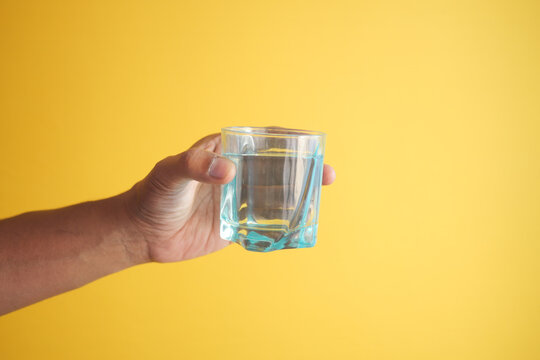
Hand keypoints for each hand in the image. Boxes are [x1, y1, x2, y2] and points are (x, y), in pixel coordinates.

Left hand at [124, 133, 335, 262]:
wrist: (142, 233)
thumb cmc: (152, 196)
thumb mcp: (169, 173)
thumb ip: (194, 165)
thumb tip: (228, 171)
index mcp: (223, 152)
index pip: (261, 140)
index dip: (288, 140)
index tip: (312, 143)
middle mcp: (234, 174)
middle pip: (275, 169)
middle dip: (303, 170)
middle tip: (327, 175)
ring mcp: (236, 200)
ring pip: (274, 196)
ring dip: (297, 196)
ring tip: (320, 198)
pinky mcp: (234, 225)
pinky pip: (263, 223)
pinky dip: (281, 224)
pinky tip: (299, 225)